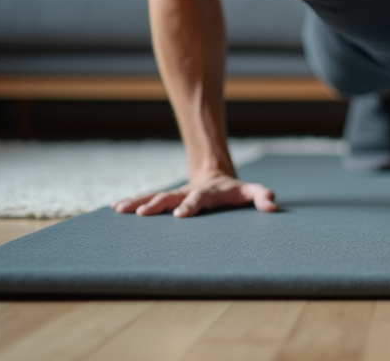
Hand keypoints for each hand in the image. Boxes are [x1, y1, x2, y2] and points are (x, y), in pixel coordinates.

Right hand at [112, 170, 278, 217]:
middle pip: (171, 196)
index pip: (199, 200)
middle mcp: (189, 192)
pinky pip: (148, 198)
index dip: (190, 207)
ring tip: (121, 209)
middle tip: (143, 214)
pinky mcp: (167, 197)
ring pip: (155, 196)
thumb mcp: (251, 191)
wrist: (216, 174)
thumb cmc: (235, 190)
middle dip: (157, 204)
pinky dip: (134, 201)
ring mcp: (176, 193)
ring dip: (139, 202)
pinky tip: (116, 207)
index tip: (180, 215)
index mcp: (208, 192)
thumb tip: (272, 205)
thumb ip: (262, 196)